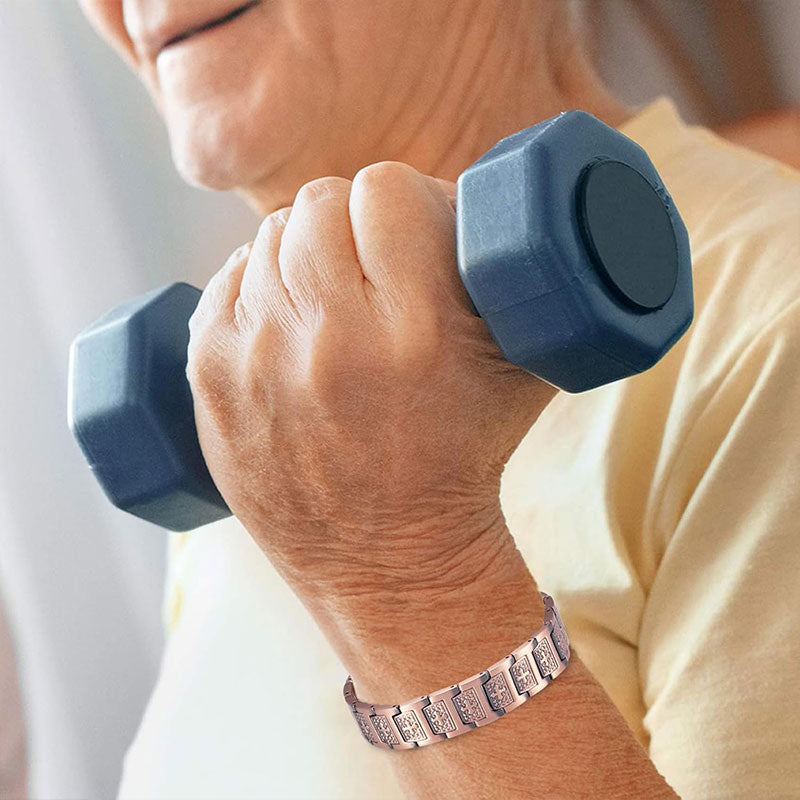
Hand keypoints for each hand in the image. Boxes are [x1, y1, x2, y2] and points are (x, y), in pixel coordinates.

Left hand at [186, 162, 555, 612]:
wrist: (390, 560)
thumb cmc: (463, 461)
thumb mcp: (524, 371)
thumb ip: (518, 282)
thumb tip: (493, 204)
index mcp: (417, 331)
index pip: (385, 190)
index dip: (402, 201)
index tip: (409, 231)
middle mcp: (331, 342)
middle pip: (318, 204)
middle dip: (351, 222)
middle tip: (368, 263)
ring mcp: (261, 360)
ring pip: (267, 237)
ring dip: (303, 253)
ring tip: (329, 298)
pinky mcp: (212, 379)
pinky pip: (223, 281)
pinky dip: (256, 288)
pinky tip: (285, 321)